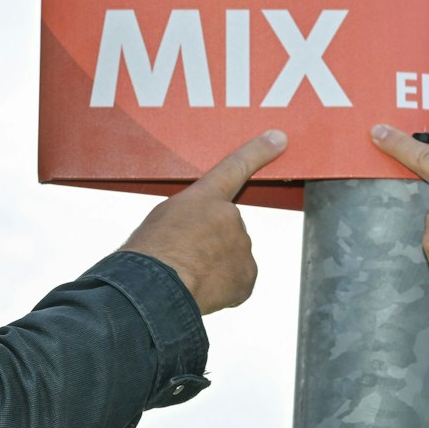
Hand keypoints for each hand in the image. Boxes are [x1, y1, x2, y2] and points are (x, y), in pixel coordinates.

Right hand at [121, 130, 286, 313]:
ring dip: (214, 266)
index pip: (235, 166)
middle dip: (210, 243)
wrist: (156, 287)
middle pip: (227, 229)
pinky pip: (236, 280)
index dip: (258, 151)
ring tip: (186, 274)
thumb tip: (197, 234)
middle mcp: (231, 216)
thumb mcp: (163, 218)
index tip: (279, 139)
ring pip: (231, 256)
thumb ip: (191, 216)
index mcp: (206, 196)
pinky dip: (222, 287)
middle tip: (183, 256)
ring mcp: (242, 245)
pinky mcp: (247, 275)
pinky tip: (202, 289)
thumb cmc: (149, 252)